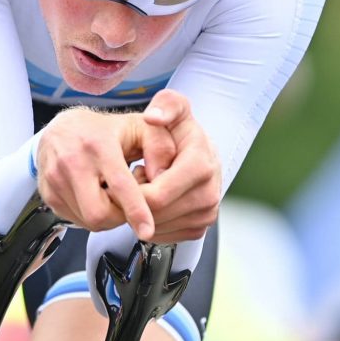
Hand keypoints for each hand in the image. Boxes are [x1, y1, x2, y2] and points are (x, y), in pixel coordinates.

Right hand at [36, 108, 173, 239]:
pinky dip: (92, 216)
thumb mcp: (140, 127)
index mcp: (99, 145)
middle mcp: (72, 162)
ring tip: (112, 196)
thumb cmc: (107, 130)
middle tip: (129, 203)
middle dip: (121, 217)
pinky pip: (76, 220)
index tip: (147, 230)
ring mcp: (56, 180)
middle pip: (99, 213)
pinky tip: (97, 197)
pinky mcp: (48, 194)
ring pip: (89, 221)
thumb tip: (164, 176)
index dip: (135, 211)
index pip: (119, 185)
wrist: (61, 128)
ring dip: (108, 217)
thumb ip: (160, 147)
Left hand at [138, 90, 220, 242]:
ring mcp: (206, 213)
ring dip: (143, 213)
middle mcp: (209, 193)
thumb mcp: (172, 108)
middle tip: (134, 181)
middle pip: (156, 214)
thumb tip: (154, 117)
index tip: (129, 175)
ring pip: (158, 228)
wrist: (200, 152)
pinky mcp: (200, 228)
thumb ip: (165, 105)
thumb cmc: (180, 131)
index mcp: (201, 165)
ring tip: (146, 188)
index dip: (135, 191)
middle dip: (137, 202)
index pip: (158, 195)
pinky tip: (154, 202)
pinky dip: (151, 223)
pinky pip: (164, 236)